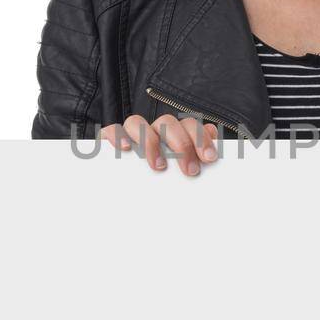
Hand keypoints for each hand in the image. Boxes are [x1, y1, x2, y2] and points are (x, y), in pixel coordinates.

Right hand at [101, 114, 218, 177]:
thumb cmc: (161, 185)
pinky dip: (119, 136)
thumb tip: (211, 162)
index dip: (201, 138)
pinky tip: (126, 148)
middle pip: (168, 123)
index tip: (209, 158)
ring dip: (150, 142)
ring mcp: (131, 133)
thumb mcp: (181, 178)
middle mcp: (153, 130)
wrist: (124, 196)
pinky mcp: (109, 140)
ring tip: (159, 166)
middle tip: (190, 171)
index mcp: (173, 134)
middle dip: (182, 144)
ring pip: (138, 122)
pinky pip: (112, 130)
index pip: (189, 124)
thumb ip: (195, 166)